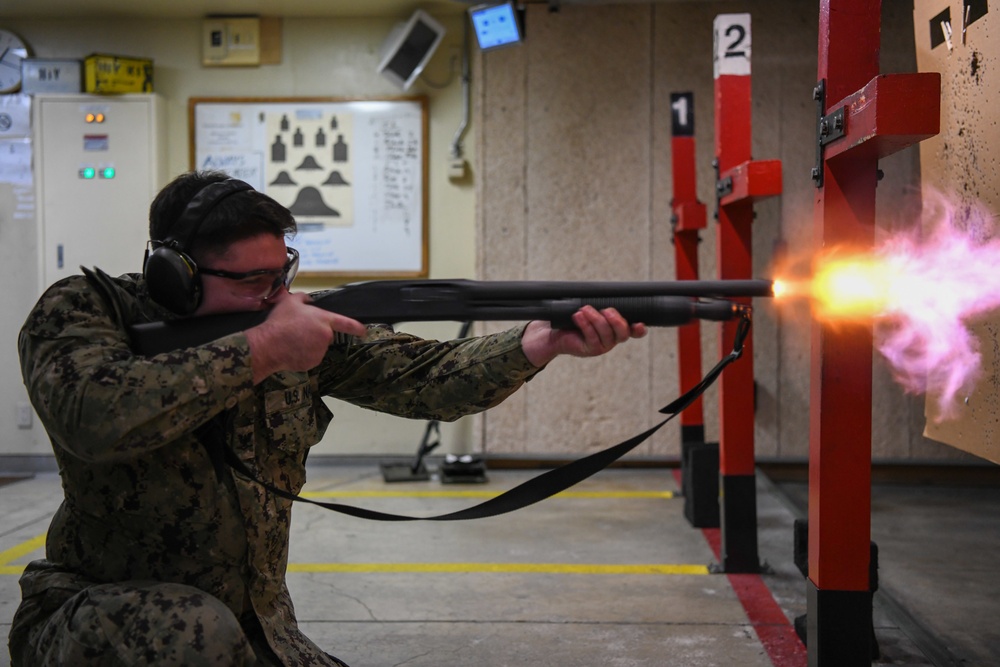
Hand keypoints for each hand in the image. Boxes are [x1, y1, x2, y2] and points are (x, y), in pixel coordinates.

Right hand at [245, 290, 365, 382]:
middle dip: (316, 332)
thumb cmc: (280, 322)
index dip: (357, 327)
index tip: (363, 331)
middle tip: (298, 329)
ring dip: (309, 343)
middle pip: (326, 334)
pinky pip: (310, 357)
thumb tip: (310, 302)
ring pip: (318, 346)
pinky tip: (291, 349)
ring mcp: (319, 352)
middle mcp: (326, 337)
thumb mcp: (291, 301)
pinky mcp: (311, 363)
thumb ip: (305, 298)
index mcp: (324, 320)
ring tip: (292, 339)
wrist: (267, 345)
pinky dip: (303, 354)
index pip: (347, 324)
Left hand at [520, 306, 646, 367]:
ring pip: (606, 334)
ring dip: (595, 319)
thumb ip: (601, 304)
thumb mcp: (590, 309)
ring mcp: (602, 346)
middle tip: (605, 310)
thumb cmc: (574, 318)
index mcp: (616, 329)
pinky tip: (577, 316)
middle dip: (616, 320)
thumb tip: (606, 291)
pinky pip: (591, 337)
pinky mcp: (589, 349)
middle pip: (623, 333)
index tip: (639, 324)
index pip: (633, 332)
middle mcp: (612, 339)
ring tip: (584, 309)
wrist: (554, 332)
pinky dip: (585, 324)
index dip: (639, 330)